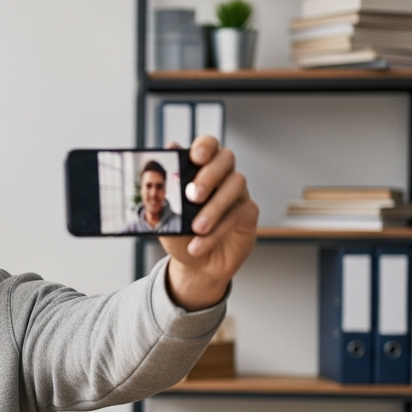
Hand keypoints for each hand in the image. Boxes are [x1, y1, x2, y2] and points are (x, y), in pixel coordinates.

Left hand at [160, 135, 257, 310]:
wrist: (196, 266)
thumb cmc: (181, 234)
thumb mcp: (166, 217)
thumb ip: (165, 191)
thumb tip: (163, 160)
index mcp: (201, 169)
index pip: (209, 145)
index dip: (205, 146)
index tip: (195, 157)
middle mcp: (223, 175)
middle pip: (226, 158)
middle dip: (209, 174)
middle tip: (192, 195)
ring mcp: (238, 193)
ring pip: (235, 185)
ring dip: (214, 207)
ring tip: (197, 228)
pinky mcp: (248, 213)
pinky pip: (237, 214)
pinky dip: (217, 231)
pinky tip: (199, 244)